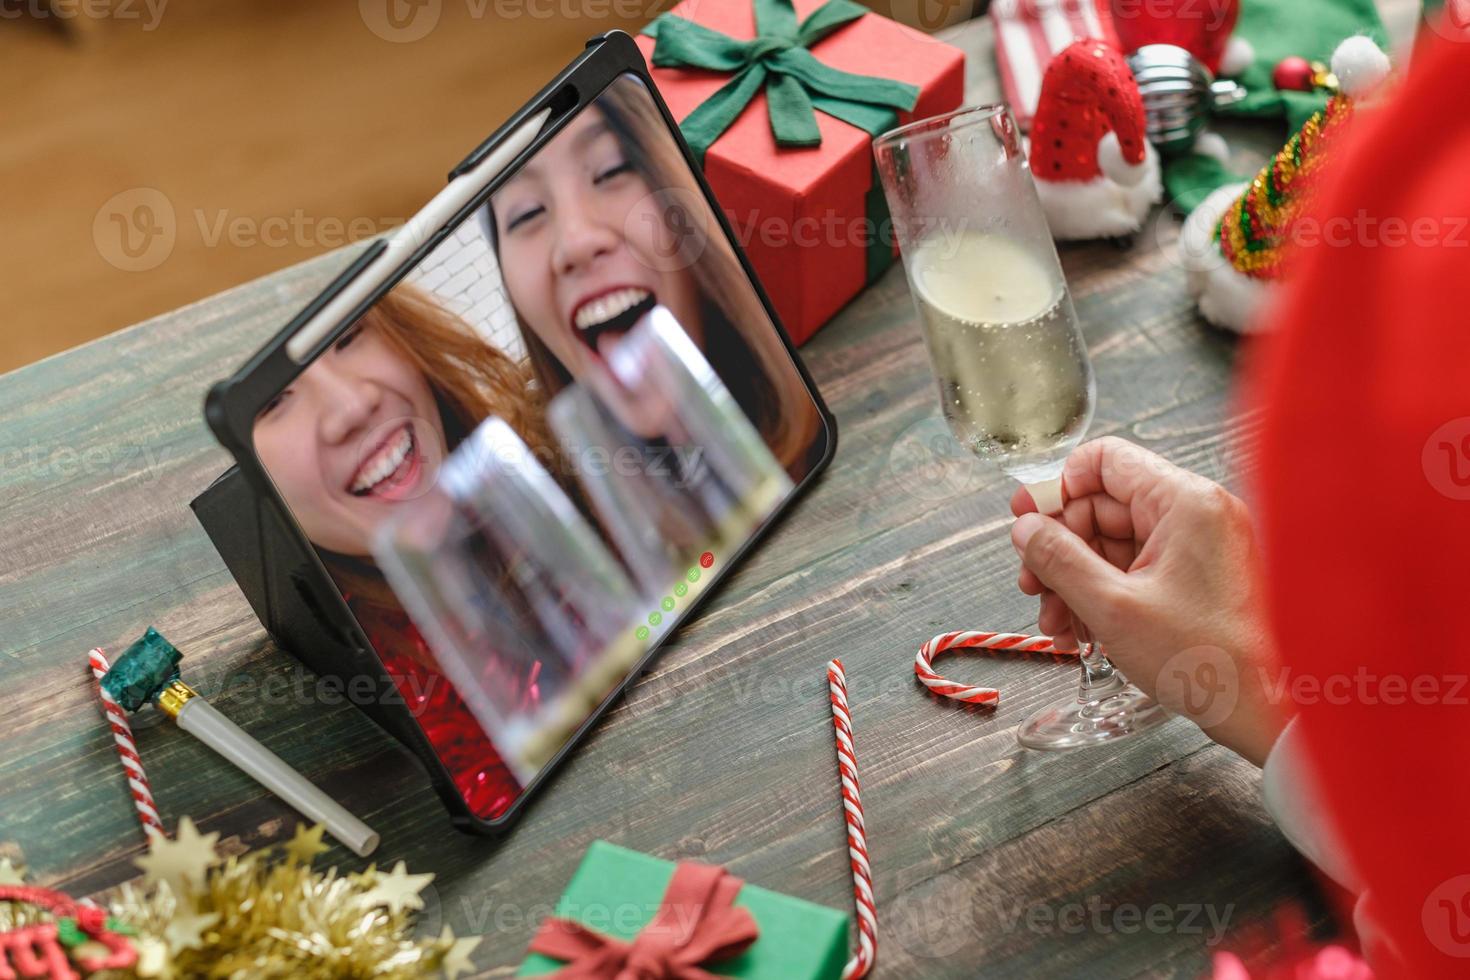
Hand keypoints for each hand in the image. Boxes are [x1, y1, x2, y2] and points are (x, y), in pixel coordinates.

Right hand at [1009, 437, 1284, 765]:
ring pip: (1114, 544)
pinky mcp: (1201, 575)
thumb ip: (1059, 560)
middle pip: (1102, 507)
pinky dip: (1105, 595)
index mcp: (1185, 502)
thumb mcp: (1114, 608)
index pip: (1103, 461)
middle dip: (1060, 550)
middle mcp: (1197, 513)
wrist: (1271, 711)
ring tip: (1058, 624)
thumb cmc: (1212, 661)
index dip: (1056, 489)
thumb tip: (1025, 529)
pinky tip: (1085, 630)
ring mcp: (1201, 545)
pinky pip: (1137, 569)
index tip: (1026, 519)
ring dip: (1076, 580)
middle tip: (1033, 586)